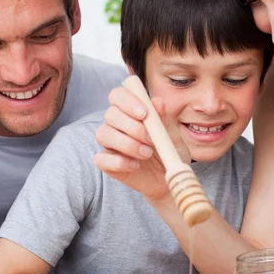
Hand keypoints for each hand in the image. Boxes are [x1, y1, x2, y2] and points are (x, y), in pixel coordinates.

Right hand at [93, 86, 189, 201]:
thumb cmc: (170, 152)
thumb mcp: (173, 135)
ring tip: (146, 153)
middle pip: (110, 114)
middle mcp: (117, 125)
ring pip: (103, 134)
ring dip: (126, 143)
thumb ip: (164, 118)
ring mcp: (110, 144)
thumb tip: (157, 102)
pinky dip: (119, 162)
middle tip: (151, 140)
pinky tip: (135, 165)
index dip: (127, 100)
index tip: (144, 113)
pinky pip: (100, 158)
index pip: (117, 95)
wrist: (170, 179)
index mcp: (130, 111)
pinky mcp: (108, 163)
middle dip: (132, 126)